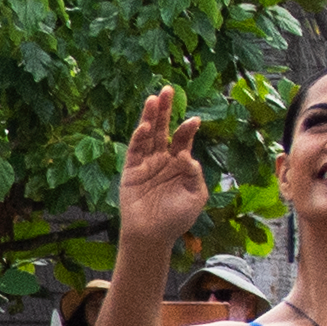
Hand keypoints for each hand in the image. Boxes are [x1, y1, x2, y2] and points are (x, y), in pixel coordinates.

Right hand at [114, 88, 208, 257]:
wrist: (152, 236)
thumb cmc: (176, 219)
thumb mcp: (196, 197)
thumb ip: (195, 176)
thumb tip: (189, 157)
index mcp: (179, 164)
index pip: (183, 140)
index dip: (188, 129)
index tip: (194, 120)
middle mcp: (162, 159)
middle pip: (163, 129)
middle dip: (165, 110)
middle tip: (168, 89)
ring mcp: (146, 164)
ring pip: (148, 135)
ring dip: (150, 117)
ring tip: (153, 98)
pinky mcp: (131, 171)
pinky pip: (135, 151)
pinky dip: (139, 138)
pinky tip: (145, 126)